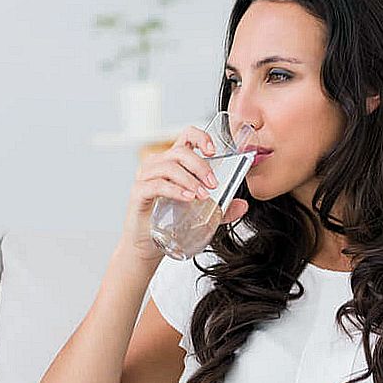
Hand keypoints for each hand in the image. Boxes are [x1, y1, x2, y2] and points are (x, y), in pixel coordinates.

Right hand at [121, 125, 249, 262]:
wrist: (148, 246)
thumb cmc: (170, 223)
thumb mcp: (202, 213)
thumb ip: (222, 208)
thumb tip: (243, 205)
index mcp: (174, 162)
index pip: (186, 136)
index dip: (200, 137)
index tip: (213, 151)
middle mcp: (158, 165)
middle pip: (180, 152)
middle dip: (201, 166)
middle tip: (214, 184)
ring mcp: (146, 177)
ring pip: (169, 167)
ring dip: (190, 180)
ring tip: (203, 195)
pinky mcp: (139, 193)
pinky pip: (156, 185)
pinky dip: (175, 190)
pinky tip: (188, 198)